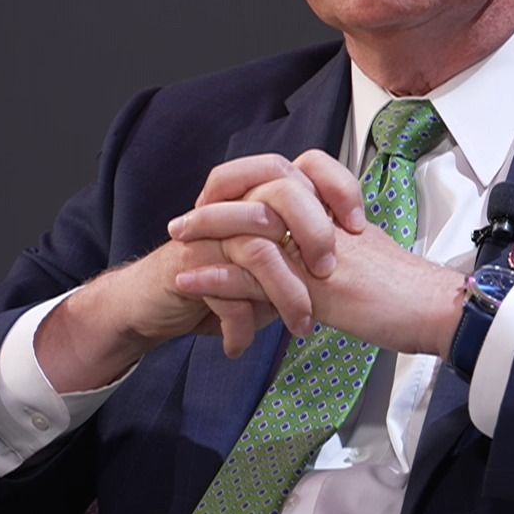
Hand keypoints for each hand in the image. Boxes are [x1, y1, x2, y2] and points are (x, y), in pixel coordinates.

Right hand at [36, 151, 365, 388]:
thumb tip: (357, 271)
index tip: (360, 225)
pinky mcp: (189, 264)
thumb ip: (307, 259)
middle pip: (284, 192)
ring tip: (302, 326)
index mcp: (264, 195)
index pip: (309, 165)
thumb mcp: (274, 268)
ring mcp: (212, 232)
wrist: (154, 303)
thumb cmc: (222, 282)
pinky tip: (243, 347)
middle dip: (314, 232)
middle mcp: (238, 204)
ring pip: (258, 248)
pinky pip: (223, 291)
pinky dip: (240, 325)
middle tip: (329, 273)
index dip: (338, 186)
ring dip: (285, 293)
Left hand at [182, 207, 469, 358]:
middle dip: (219, 205)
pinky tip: (191, 280)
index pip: (290, 179)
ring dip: (209, 233)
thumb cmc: (412, 296)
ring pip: (253, 230)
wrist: (440, 312)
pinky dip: (218, 279)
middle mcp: (328, 226)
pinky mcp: (317, 287)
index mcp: (340, 216)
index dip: (253, 185)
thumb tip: (316, 261)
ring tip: (177, 240)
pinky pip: (256, 277)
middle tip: (186, 218)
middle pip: (263, 196)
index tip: (222, 197)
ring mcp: (321, 253)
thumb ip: (340, 251)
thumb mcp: (370, 261)